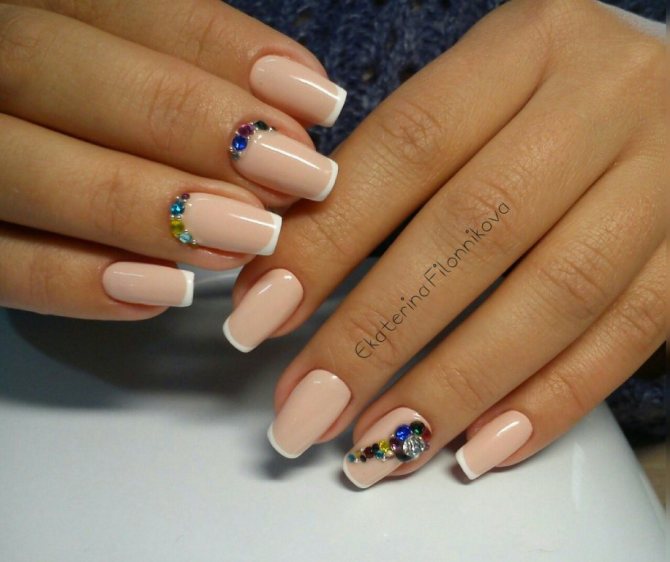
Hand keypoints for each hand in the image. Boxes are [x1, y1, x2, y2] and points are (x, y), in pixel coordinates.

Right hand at [0, 0, 344, 317]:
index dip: (218, 51)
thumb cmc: (90, 117)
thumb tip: (302, 101)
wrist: (15, 147)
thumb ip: (198, 70)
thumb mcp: (129, 67)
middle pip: (46, 69)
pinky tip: (166, 291)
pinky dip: (78, 282)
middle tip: (291, 175)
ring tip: (247, 237)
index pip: (113, 2)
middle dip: (179, 121)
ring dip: (138, 207)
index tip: (313, 105)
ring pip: (20, 169)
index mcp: (24, 6)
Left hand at [227, 0, 663, 485]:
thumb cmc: (551, 102)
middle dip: (377, 334)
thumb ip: (393, 171)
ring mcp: (668, 173)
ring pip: (555, 293)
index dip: (329, 238)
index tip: (262, 317)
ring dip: (454, 385)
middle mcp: (604, 98)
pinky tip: (480, 448)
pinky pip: (629, 334)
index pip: (409, 145)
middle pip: (474, 229)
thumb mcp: (478, 99)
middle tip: (308, 408)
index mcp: (529, 43)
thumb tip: (288, 272)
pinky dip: (550, 400)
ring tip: (379, 449)